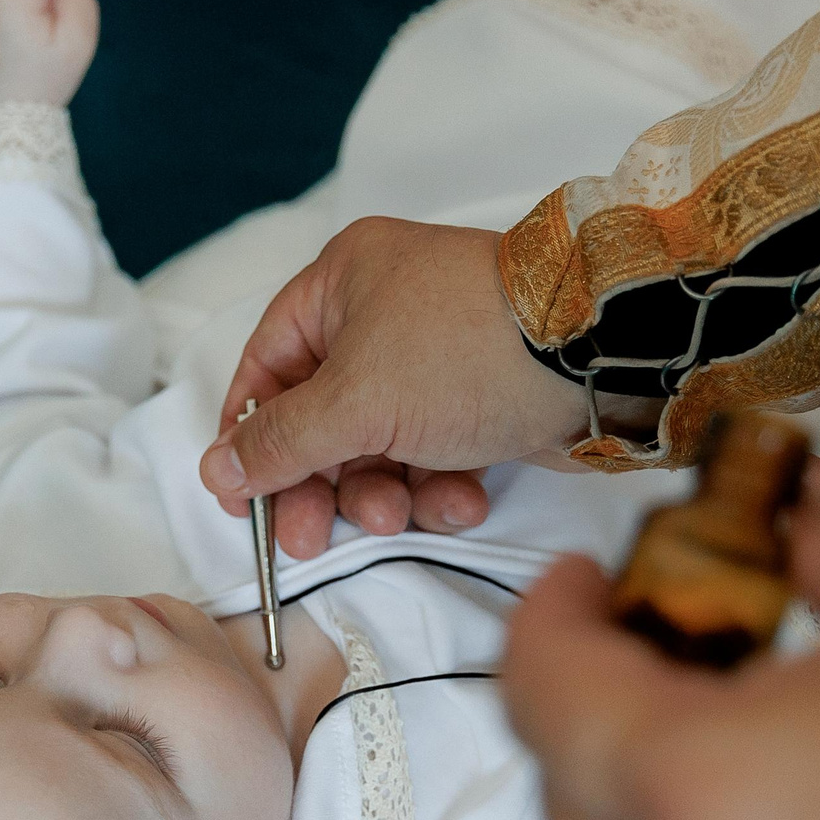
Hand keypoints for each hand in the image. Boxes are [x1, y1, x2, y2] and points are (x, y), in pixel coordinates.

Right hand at [200, 218, 619, 559]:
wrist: (599, 361)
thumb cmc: (470, 352)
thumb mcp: (355, 402)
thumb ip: (282, 443)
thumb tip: (220, 468)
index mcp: (343, 282)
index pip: (268, 364)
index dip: (250, 434)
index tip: (242, 496)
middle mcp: (386, 313)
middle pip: (322, 417)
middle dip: (321, 483)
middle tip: (312, 537)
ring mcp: (437, 359)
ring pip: (378, 445)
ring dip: (382, 493)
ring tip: (400, 515)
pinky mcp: (482, 399)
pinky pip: (435, 454)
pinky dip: (439, 485)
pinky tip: (462, 499)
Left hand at [499, 506, 819, 819]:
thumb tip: (780, 548)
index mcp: (695, 793)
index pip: (551, 698)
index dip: (549, 618)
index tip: (582, 570)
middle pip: (575, 797)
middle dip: (592, 701)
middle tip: (659, 622)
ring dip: (652, 782)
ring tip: (734, 698)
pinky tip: (803, 786)